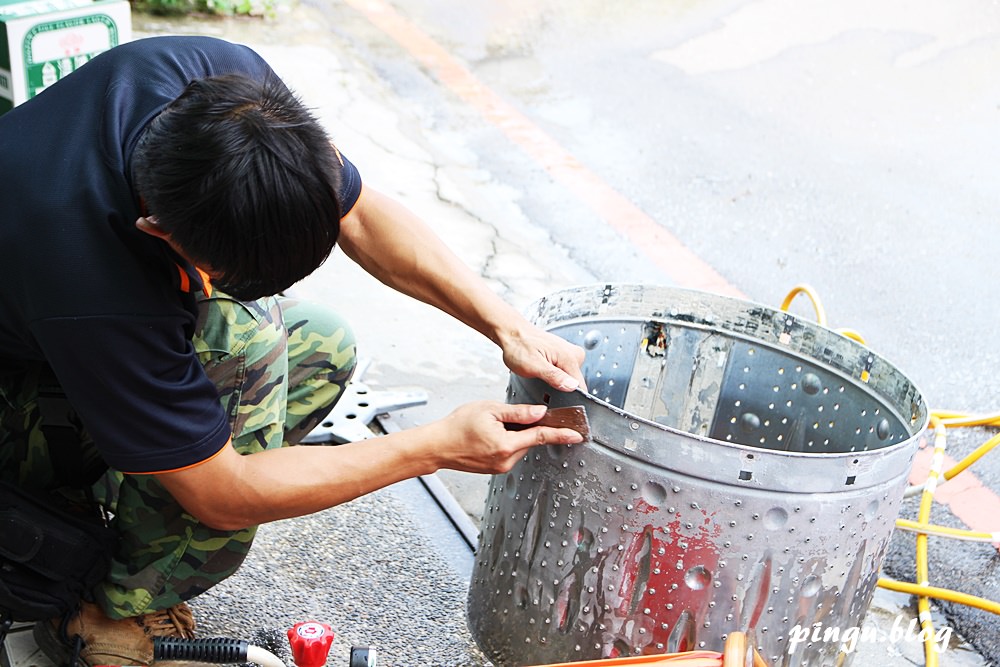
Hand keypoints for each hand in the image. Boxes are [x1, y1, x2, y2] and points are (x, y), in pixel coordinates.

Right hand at [429, 401, 584, 473]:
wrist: (437, 446)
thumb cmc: (457, 426)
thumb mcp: (489, 410)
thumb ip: (518, 412)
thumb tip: (540, 413)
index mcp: (506, 445)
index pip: (541, 437)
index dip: (560, 434)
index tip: (576, 435)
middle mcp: (506, 461)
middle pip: (529, 440)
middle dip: (525, 427)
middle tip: (504, 416)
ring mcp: (500, 467)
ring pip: (519, 446)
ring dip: (514, 434)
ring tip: (490, 427)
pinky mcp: (495, 469)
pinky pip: (510, 453)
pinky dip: (506, 442)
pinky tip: (489, 436)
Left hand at [499, 326, 586, 392]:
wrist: (513, 334)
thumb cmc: (519, 346)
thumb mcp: (534, 365)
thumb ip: (554, 376)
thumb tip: (572, 386)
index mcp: (569, 357)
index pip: (580, 387)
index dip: (567, 396)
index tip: (552, 394)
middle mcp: (574, 354)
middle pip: (574, 384)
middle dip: (559, 388)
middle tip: (540, 380)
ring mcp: (570, 353)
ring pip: (569, 379)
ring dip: (555, 381)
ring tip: (540, 373)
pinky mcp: (564, 355)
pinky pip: (564, 372)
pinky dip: (553, 375)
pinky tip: (543, 369)